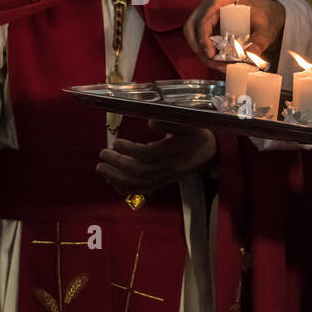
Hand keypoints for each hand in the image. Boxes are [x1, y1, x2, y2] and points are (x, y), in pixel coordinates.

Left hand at [96, 120, 216, 195]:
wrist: (209, 152)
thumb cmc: (196, 134)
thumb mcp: (188, 122)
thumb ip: (169, 121)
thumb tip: (150, 122)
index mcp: (173, 152)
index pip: (148, 155)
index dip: (130, 151)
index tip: (117, 142)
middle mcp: (168, 168)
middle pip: (139, 172)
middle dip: (118, 165)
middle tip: (102, 154)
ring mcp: (164, 177)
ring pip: (139, 184)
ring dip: (117, 178)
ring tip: (101, 168)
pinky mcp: (162, 182)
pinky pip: (143, 190)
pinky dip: (126, 189)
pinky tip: (113, 183)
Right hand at [183, 0, 285, 70]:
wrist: (267, 13)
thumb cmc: (264, 15)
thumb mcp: (265, 28)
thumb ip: (259, 42)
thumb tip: (249, 55)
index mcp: (221, 0)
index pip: (203, 20)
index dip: (203, 38)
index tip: (210, 54)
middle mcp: (209, 7)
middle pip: (192, 28)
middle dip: (199, 48)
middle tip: (213, 62)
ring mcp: (206, 16)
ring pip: (192, 36)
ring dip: (202, 52)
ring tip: (219, 65)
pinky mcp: (208, 27)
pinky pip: (200, 40)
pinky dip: (206, 52)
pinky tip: (219, 62)